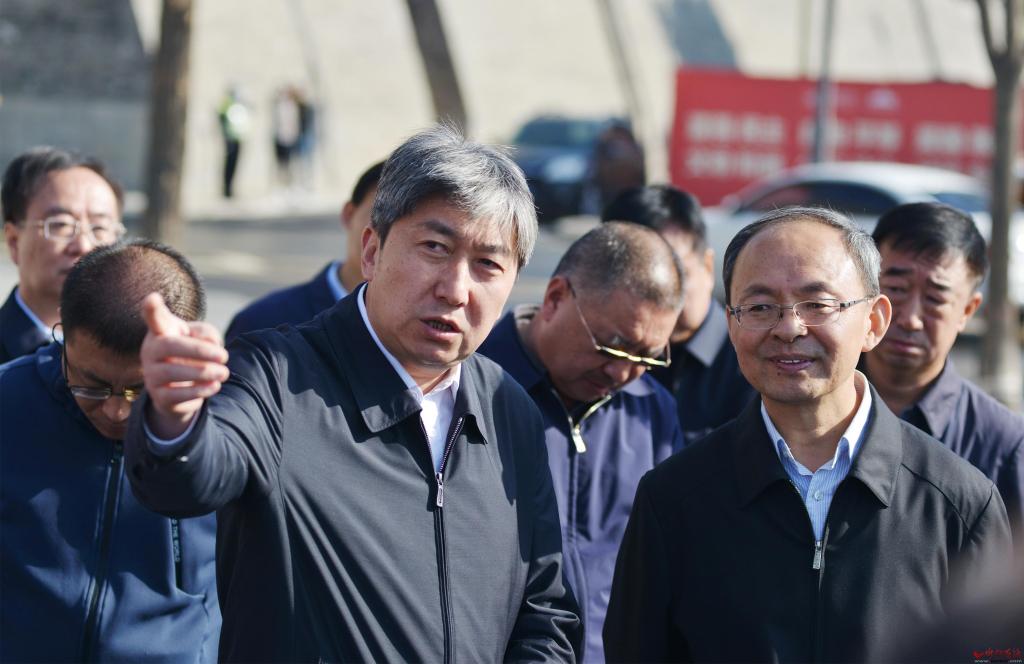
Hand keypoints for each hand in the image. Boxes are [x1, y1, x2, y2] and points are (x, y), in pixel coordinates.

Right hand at [140, 292, 230, 438]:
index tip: (151, 298)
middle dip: (200, 351)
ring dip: (204, 372)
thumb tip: (211, 347)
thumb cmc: (192, 353)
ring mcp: (151, 375)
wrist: (182, 388)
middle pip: (169, 345)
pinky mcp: (159, 397)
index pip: (154, 318)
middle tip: (225, 356)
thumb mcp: (203, 338)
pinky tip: (214, 386)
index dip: (152, 309)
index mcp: (161, 332)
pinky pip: (177, 395)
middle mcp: (150, 351)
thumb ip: (208, 334)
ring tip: (224, 373)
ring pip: (172, 372)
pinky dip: (200, 390)